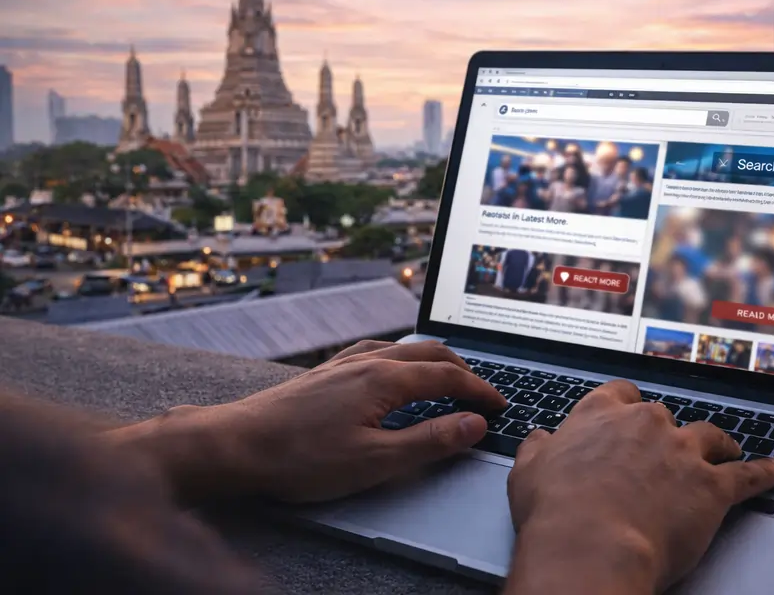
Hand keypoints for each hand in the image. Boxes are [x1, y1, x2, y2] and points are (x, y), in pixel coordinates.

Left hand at [104, 340, 506, 503]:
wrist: (236, 444)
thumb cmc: (299, 458)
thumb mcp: (374, 461)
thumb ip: (429, 442)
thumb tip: (473, 424)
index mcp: (386, 379)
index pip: (450, 378)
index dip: (481, 392)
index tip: (501, 407)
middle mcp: (369, 360)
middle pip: (433, 354)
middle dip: (466, 372)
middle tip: (485, 396)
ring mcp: (346, 362)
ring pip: (406, 347)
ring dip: (437, 361)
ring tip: (452, 379)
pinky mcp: (328, 370)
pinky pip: (380, 349)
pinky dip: (405, 356)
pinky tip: (396, 366)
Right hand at [505, 381, 773, 594]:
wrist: (590, 545)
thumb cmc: (555, 512)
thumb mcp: (528, 471)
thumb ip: (538, 449)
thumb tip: (539, 438)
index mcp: (601, 414)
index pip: (620, 394)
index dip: (627, 405)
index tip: (630, 413)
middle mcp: (646, 423)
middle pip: (665, 416)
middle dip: (668, 433)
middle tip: (667, 450)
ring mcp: (683, 451)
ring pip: (710, 436)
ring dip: (718, 443)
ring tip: (727, 449)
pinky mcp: (712, 486)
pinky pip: (747, 475)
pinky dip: (763, 472)